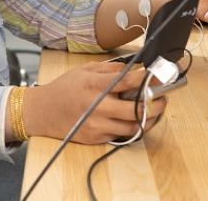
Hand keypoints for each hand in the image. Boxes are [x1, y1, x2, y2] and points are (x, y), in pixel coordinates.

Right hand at [22, 62, 166, 143]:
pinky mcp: (96, 138)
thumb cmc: (64, 88)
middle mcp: (97, 107)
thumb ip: (108, 69)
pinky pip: (121, 135)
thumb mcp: (84, 70)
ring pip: (133, 127)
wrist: (43, 112)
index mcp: (94, 85)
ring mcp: (97, 125)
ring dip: (149, 119)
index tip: (159, 76)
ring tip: (155, 110)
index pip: (127, 82)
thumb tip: (132, 69)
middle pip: (136, 110)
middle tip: (164, 98)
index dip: (146, 79)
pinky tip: (138, 120)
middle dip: (155, 104)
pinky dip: (133, 128)